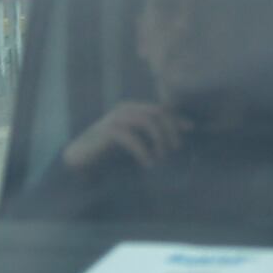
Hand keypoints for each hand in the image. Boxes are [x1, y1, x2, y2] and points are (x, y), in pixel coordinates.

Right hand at [63, 101, 184, 177]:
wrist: (81, 160)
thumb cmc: (110, 154)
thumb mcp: (136, 145)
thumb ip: (151, 139)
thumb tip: (176, 142)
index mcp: (133, 109)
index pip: (161, 108)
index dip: (177, 117)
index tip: (191, 129)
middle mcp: (125, 110)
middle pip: (157, 112)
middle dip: (171, 129)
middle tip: (176, 148)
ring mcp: (115, 118)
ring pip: (146, 121)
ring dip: (159, 139)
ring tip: (161, 158)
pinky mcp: (107, 131)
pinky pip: (131, 137)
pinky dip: (143, 151)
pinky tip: (148, 164)